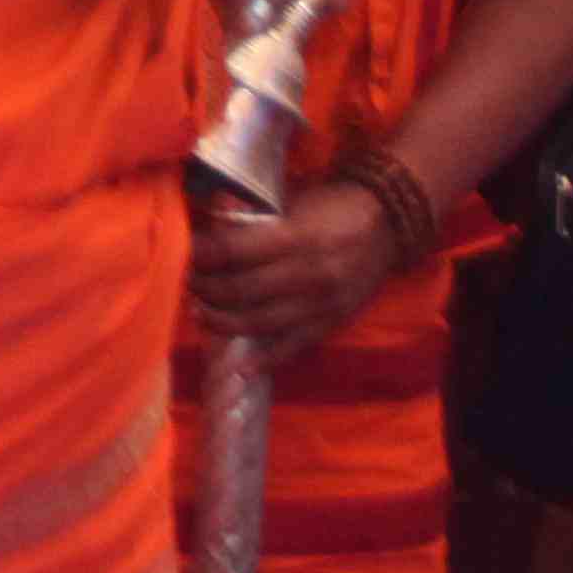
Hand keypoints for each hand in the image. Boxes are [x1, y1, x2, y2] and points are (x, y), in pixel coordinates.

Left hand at [190, 180, 401, 357]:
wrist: (388, 222)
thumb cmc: (333, 206)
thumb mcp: (293, 204)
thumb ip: (254, 224)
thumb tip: (208, 235)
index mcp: (299, 237)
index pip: (234, 252)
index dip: (202, 256)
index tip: (184, 255)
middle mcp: (310, 274)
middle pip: (241, 290)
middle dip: (206, 288)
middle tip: (188, 283)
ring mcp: (322, 303)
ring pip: (260, 322)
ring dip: (222, 321)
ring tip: (201, 312)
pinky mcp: (333, 322)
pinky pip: (293, 346)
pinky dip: (265, 360)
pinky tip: (240, 367)